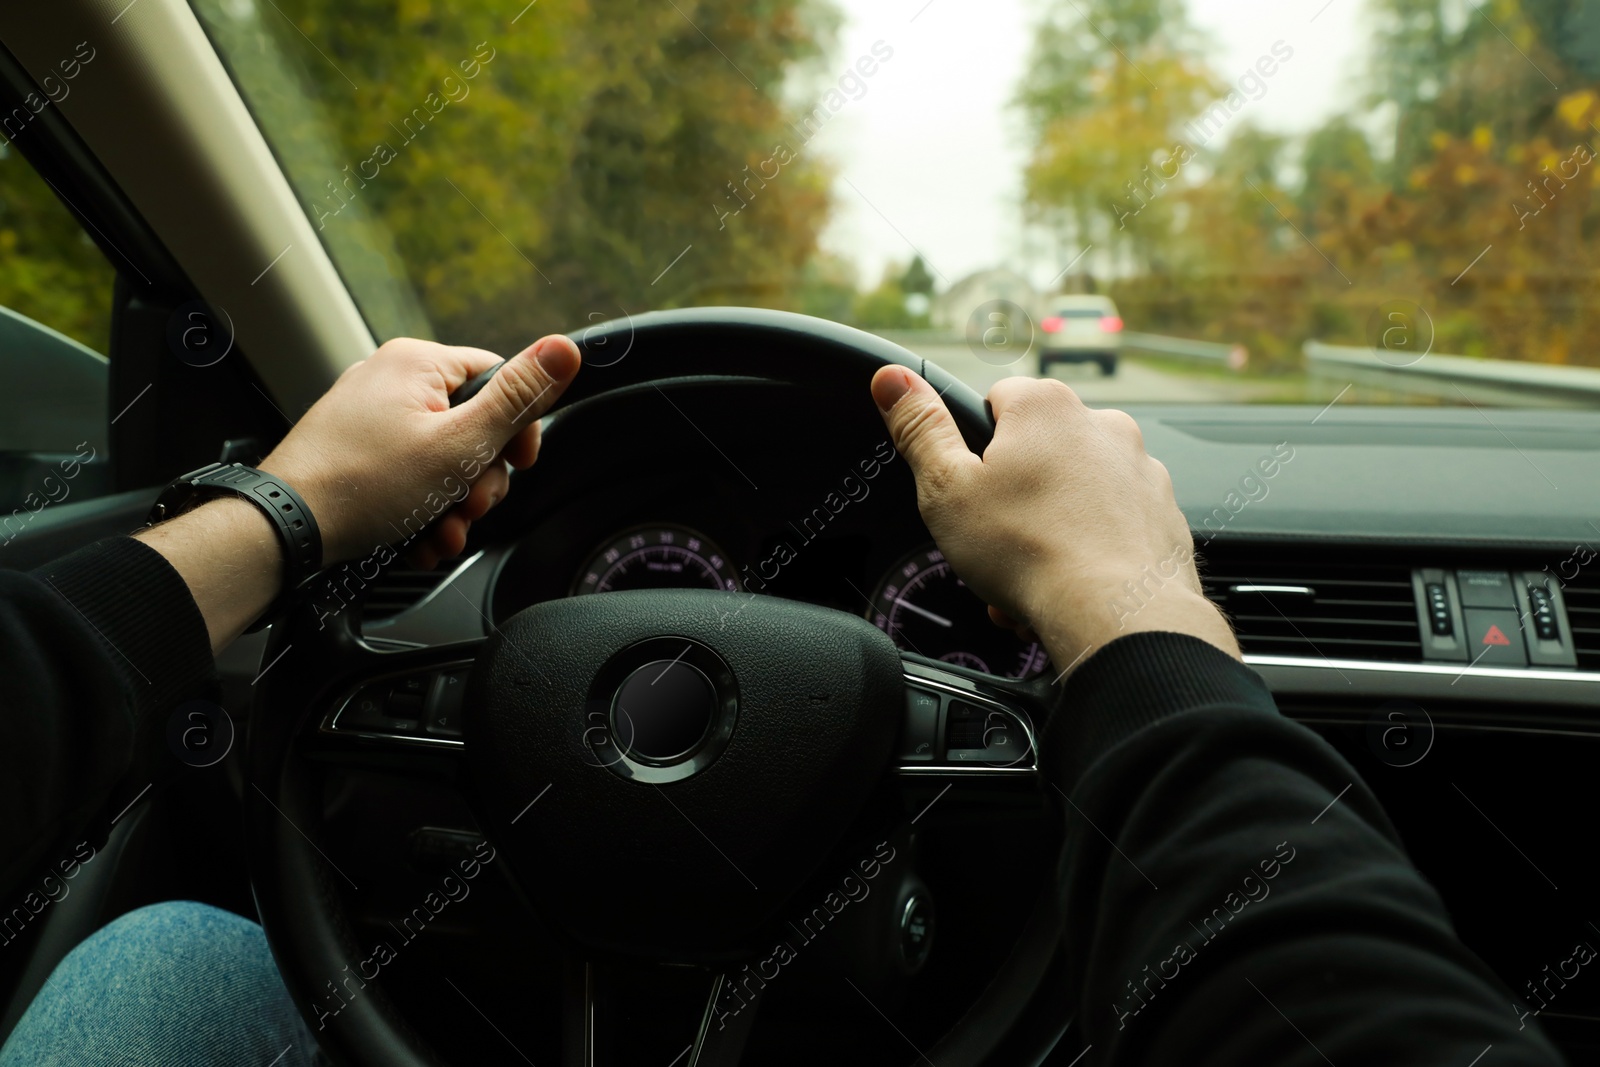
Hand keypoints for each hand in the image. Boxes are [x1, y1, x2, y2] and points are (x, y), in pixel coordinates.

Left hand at [259, 334, 580, 567]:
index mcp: (418, 364)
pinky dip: (421, 509)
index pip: (499, 380)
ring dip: (453, 505)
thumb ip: (517, 400)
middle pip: (473, 426)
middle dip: (479, 480)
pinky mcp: (355, 451)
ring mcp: (369, 417)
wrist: (286, 529)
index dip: (517, 430)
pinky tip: (419, 537)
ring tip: (439, 531)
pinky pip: (409, 474)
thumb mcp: (459, 445)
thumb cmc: (363, 485)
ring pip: (442, 459)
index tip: (517, 465)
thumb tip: (565, 349)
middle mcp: (391, 381)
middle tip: (467, 506)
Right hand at [869, 368, 1238, 675]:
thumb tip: (892, 380)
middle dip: (1013, 496)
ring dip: (1048, 529)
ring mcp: (1139, 468)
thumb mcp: (946, 489)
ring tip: (1029, 576)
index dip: (972, 447)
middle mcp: (1102, 424)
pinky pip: (1111, 525)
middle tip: (995, 541)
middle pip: (1036, 452)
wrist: (1117, 615)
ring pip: (1074, 493)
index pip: (994, 400)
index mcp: (1045, 407)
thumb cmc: (1031, 553)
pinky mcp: (1162, 512)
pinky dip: (1089, 550)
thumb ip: (919, 428)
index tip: (968, 485)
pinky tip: (1069, 584)